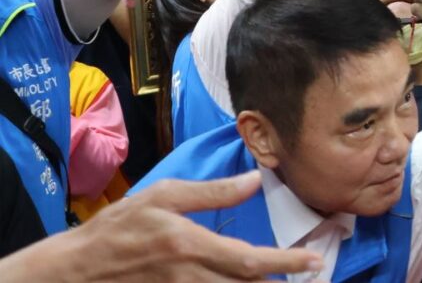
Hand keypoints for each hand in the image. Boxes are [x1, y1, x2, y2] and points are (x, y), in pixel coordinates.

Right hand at [45, 171, 321, 279]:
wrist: (74, 271)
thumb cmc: (117, 228)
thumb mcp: (162, 196)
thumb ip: (211, 192)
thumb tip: (254, 179)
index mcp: (191, 246)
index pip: (250, 261)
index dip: (287, 262)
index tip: (315, 260)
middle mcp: (190, 277)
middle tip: (316, 276)